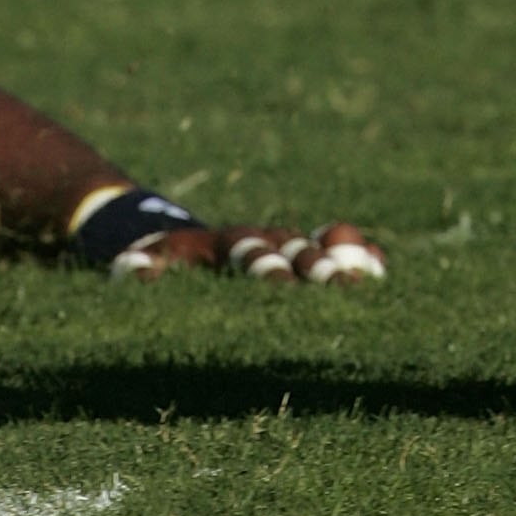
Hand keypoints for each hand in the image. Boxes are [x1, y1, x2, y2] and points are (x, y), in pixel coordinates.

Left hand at [113, 218, 385, 283]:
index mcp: (222, 244)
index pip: (246, 253)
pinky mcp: (297, 250)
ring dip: (340, 260)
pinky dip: (354, 253)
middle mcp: (259, 238)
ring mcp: (281, 243)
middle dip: (313, 264)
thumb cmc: (161, 259)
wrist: (179, 235)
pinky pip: (331, 246)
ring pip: (316, 247)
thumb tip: (135, 273)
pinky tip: (380, 267)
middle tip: (337, 281)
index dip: (263, 267)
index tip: (280, 281)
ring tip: (369, 275)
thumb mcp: (143, 260)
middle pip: (291, 249)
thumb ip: (142, 267)